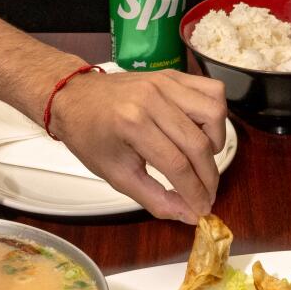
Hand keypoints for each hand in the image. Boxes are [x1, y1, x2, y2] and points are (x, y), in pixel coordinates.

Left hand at [49, 68, 228, 222]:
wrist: (75, 98)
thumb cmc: (90, 136)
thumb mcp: (117, 176)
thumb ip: (155, 199)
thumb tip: (188, 214)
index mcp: (132, 124)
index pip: (178, 165)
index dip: (195, 192)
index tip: (202, 209)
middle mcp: (152, 99)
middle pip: (198, 144)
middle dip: (208, 177)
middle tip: (206, 193)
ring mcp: (165, 83)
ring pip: (213, 113)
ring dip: (216, 142)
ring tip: (202, 157)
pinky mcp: (173, 75)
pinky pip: (212, 90)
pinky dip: (215, 114)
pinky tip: (202, 131)